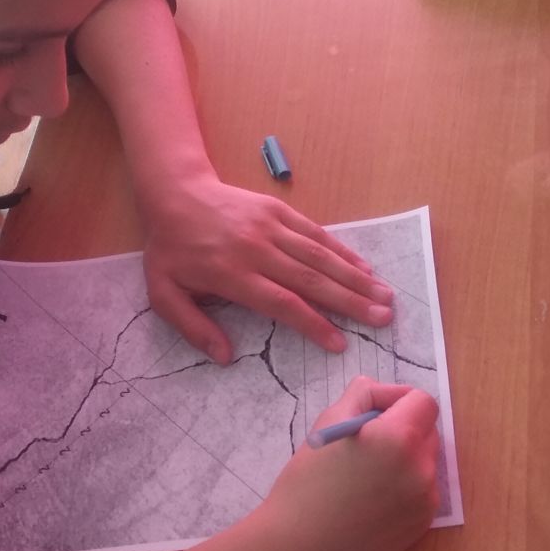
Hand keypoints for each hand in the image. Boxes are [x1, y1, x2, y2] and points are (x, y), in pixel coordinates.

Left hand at [137, 174, 395, 362]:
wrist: (174, 193)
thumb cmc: (170, 249)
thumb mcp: (165, 294)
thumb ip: (193, 328)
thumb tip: (224, 358)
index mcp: (232, 274)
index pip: (282, 303)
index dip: (314, 324)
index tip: (339, 343)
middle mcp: (257, 250)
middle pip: (311, 279)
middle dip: (350, 301)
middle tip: (383, 318)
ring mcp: (271, 226)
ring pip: (319, 255)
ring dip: (355, 276)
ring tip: (385, 295)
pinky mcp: (278, 210)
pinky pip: (315, 233)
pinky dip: (342, 250)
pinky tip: (363, 266)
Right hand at [253, 377, 439, 550]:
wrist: (297, 550)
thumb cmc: (306, 483)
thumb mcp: (327, 425)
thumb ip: (360, 396)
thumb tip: (378, 389)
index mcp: (398, 438)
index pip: (423, 401)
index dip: (398, 399)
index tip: (373, 412)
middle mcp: (421, 469)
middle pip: (427, 431)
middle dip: (403, 428)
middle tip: (366, 441)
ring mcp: (425, 501)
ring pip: (425, 462)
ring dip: (404, 458)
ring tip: (365, 475)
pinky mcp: (422, 527)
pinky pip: (422, 492)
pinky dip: (404, 487)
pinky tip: (371, 500)